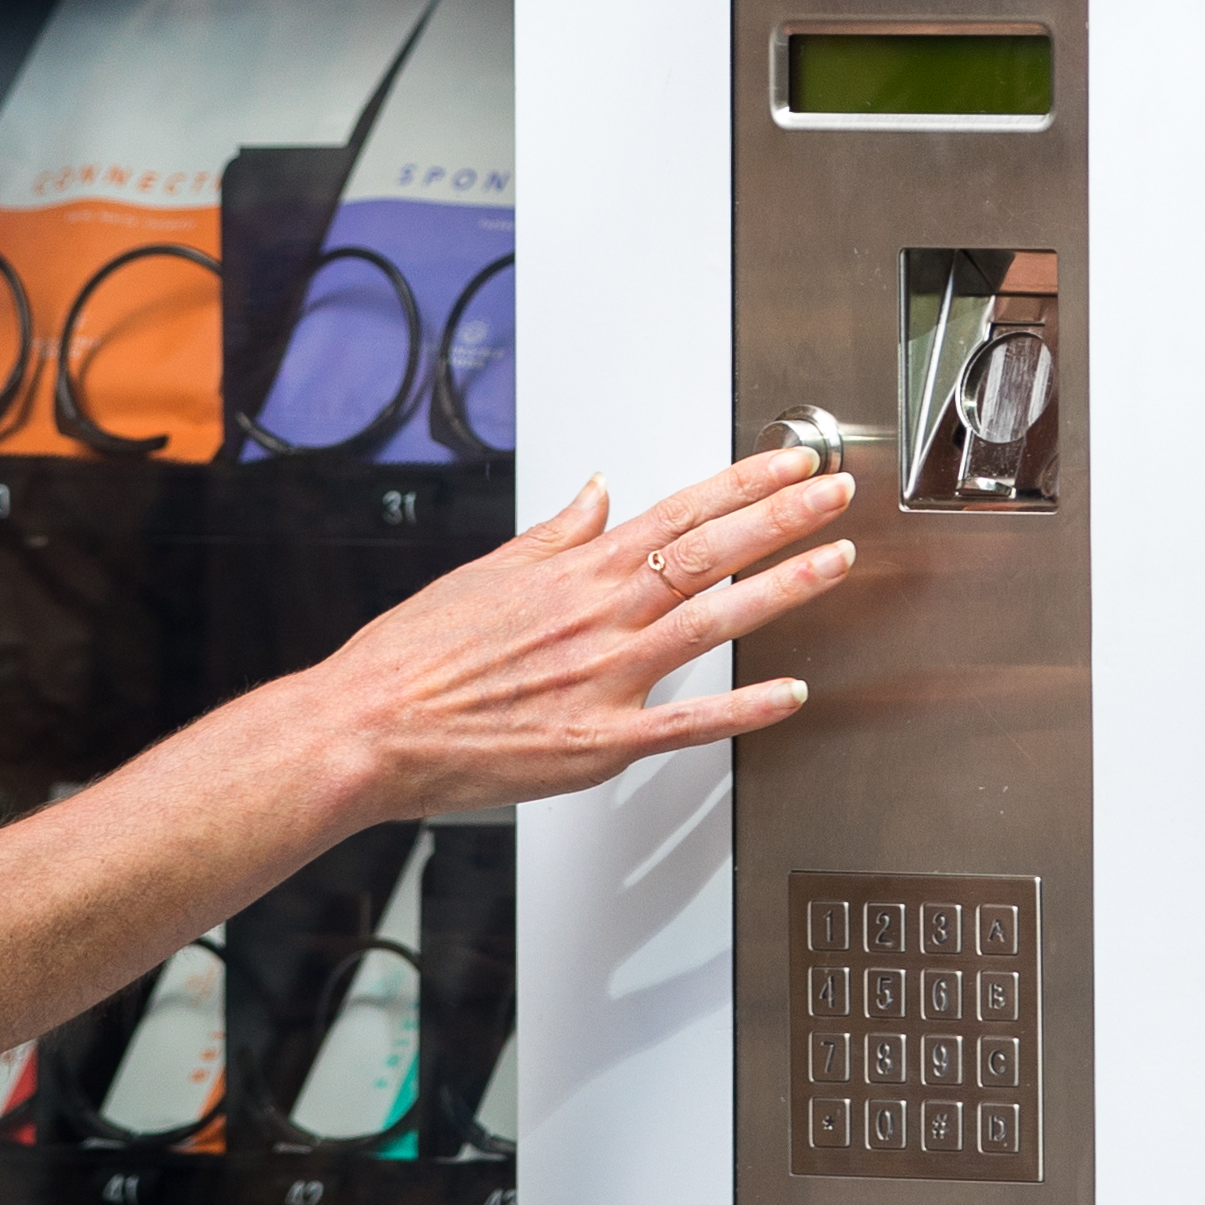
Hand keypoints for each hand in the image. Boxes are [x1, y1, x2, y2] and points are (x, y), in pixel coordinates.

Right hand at [280, 447, 859, 830]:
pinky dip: (744, 709)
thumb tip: (595, 491)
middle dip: (783, 517)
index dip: (744, 483)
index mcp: (574, 571)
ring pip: (713, 621)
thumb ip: (555, 534)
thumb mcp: (486, 573)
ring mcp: (605, 678)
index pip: (678, 510)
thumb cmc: (414, 658)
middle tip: (837, 492)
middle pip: (709, 552)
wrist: (367, 728)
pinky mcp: (600, 741)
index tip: (791, 463)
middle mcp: (599, 615)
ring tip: (835, 561)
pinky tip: (791, 694)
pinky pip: (688, 723)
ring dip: (781, 588)